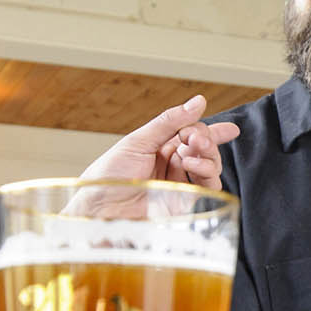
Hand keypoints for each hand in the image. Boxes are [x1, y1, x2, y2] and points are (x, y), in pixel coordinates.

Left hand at [78, 95, 239, 188]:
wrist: (99, 208)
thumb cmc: (108, 177)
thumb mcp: (138, 141)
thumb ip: (169, 121)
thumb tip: (197, 102)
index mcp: (161, 148)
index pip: (193, 134)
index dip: (204, 128)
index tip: (196, 125)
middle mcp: (173, 166)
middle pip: (205, 149)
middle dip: (206, 139)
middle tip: (195, 137)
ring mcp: (179, 184)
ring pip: (210, 166)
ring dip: (209, 154)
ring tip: (195, 148)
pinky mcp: (184, 203)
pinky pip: (208, 187)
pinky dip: (207, 172)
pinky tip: (192, 165)